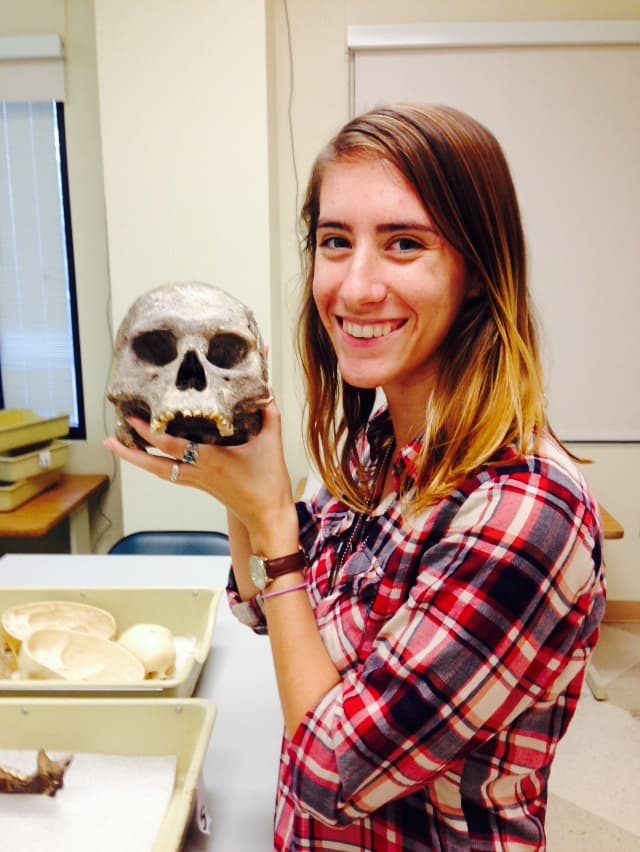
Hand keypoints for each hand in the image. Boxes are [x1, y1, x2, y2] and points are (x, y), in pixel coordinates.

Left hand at [103, 400, 297, 546]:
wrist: (268, 518)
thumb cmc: (268, 486)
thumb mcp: (272, 445)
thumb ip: (269, 416)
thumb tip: (266, 392)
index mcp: (211, 460)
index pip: (172, 446)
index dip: (150, 433)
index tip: (132, 419)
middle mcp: (198, 473)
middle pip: (154, 465)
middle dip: (130, 453)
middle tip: (109, 441)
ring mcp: (198, 482)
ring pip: (160, 472)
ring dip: (140, 460)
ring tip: (123, 447)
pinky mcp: (202, 486)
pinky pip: (172, 475)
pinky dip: (158, 465)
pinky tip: (153, 458)